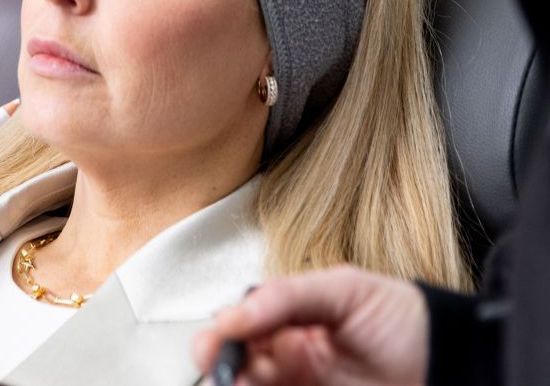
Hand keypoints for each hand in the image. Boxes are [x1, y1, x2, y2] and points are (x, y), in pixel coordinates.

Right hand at [192, 267, 428, 384]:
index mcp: (291, 321)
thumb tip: (239, 310)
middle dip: (224, 369)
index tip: (212, 347)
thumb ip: (287, 295)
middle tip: (223, 374)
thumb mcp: (343, 289)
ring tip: (240, 385)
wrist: (454, 364)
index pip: (242, 327)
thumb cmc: (405, 319)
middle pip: (242, 366)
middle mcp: (293, 359)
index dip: (221, 336)